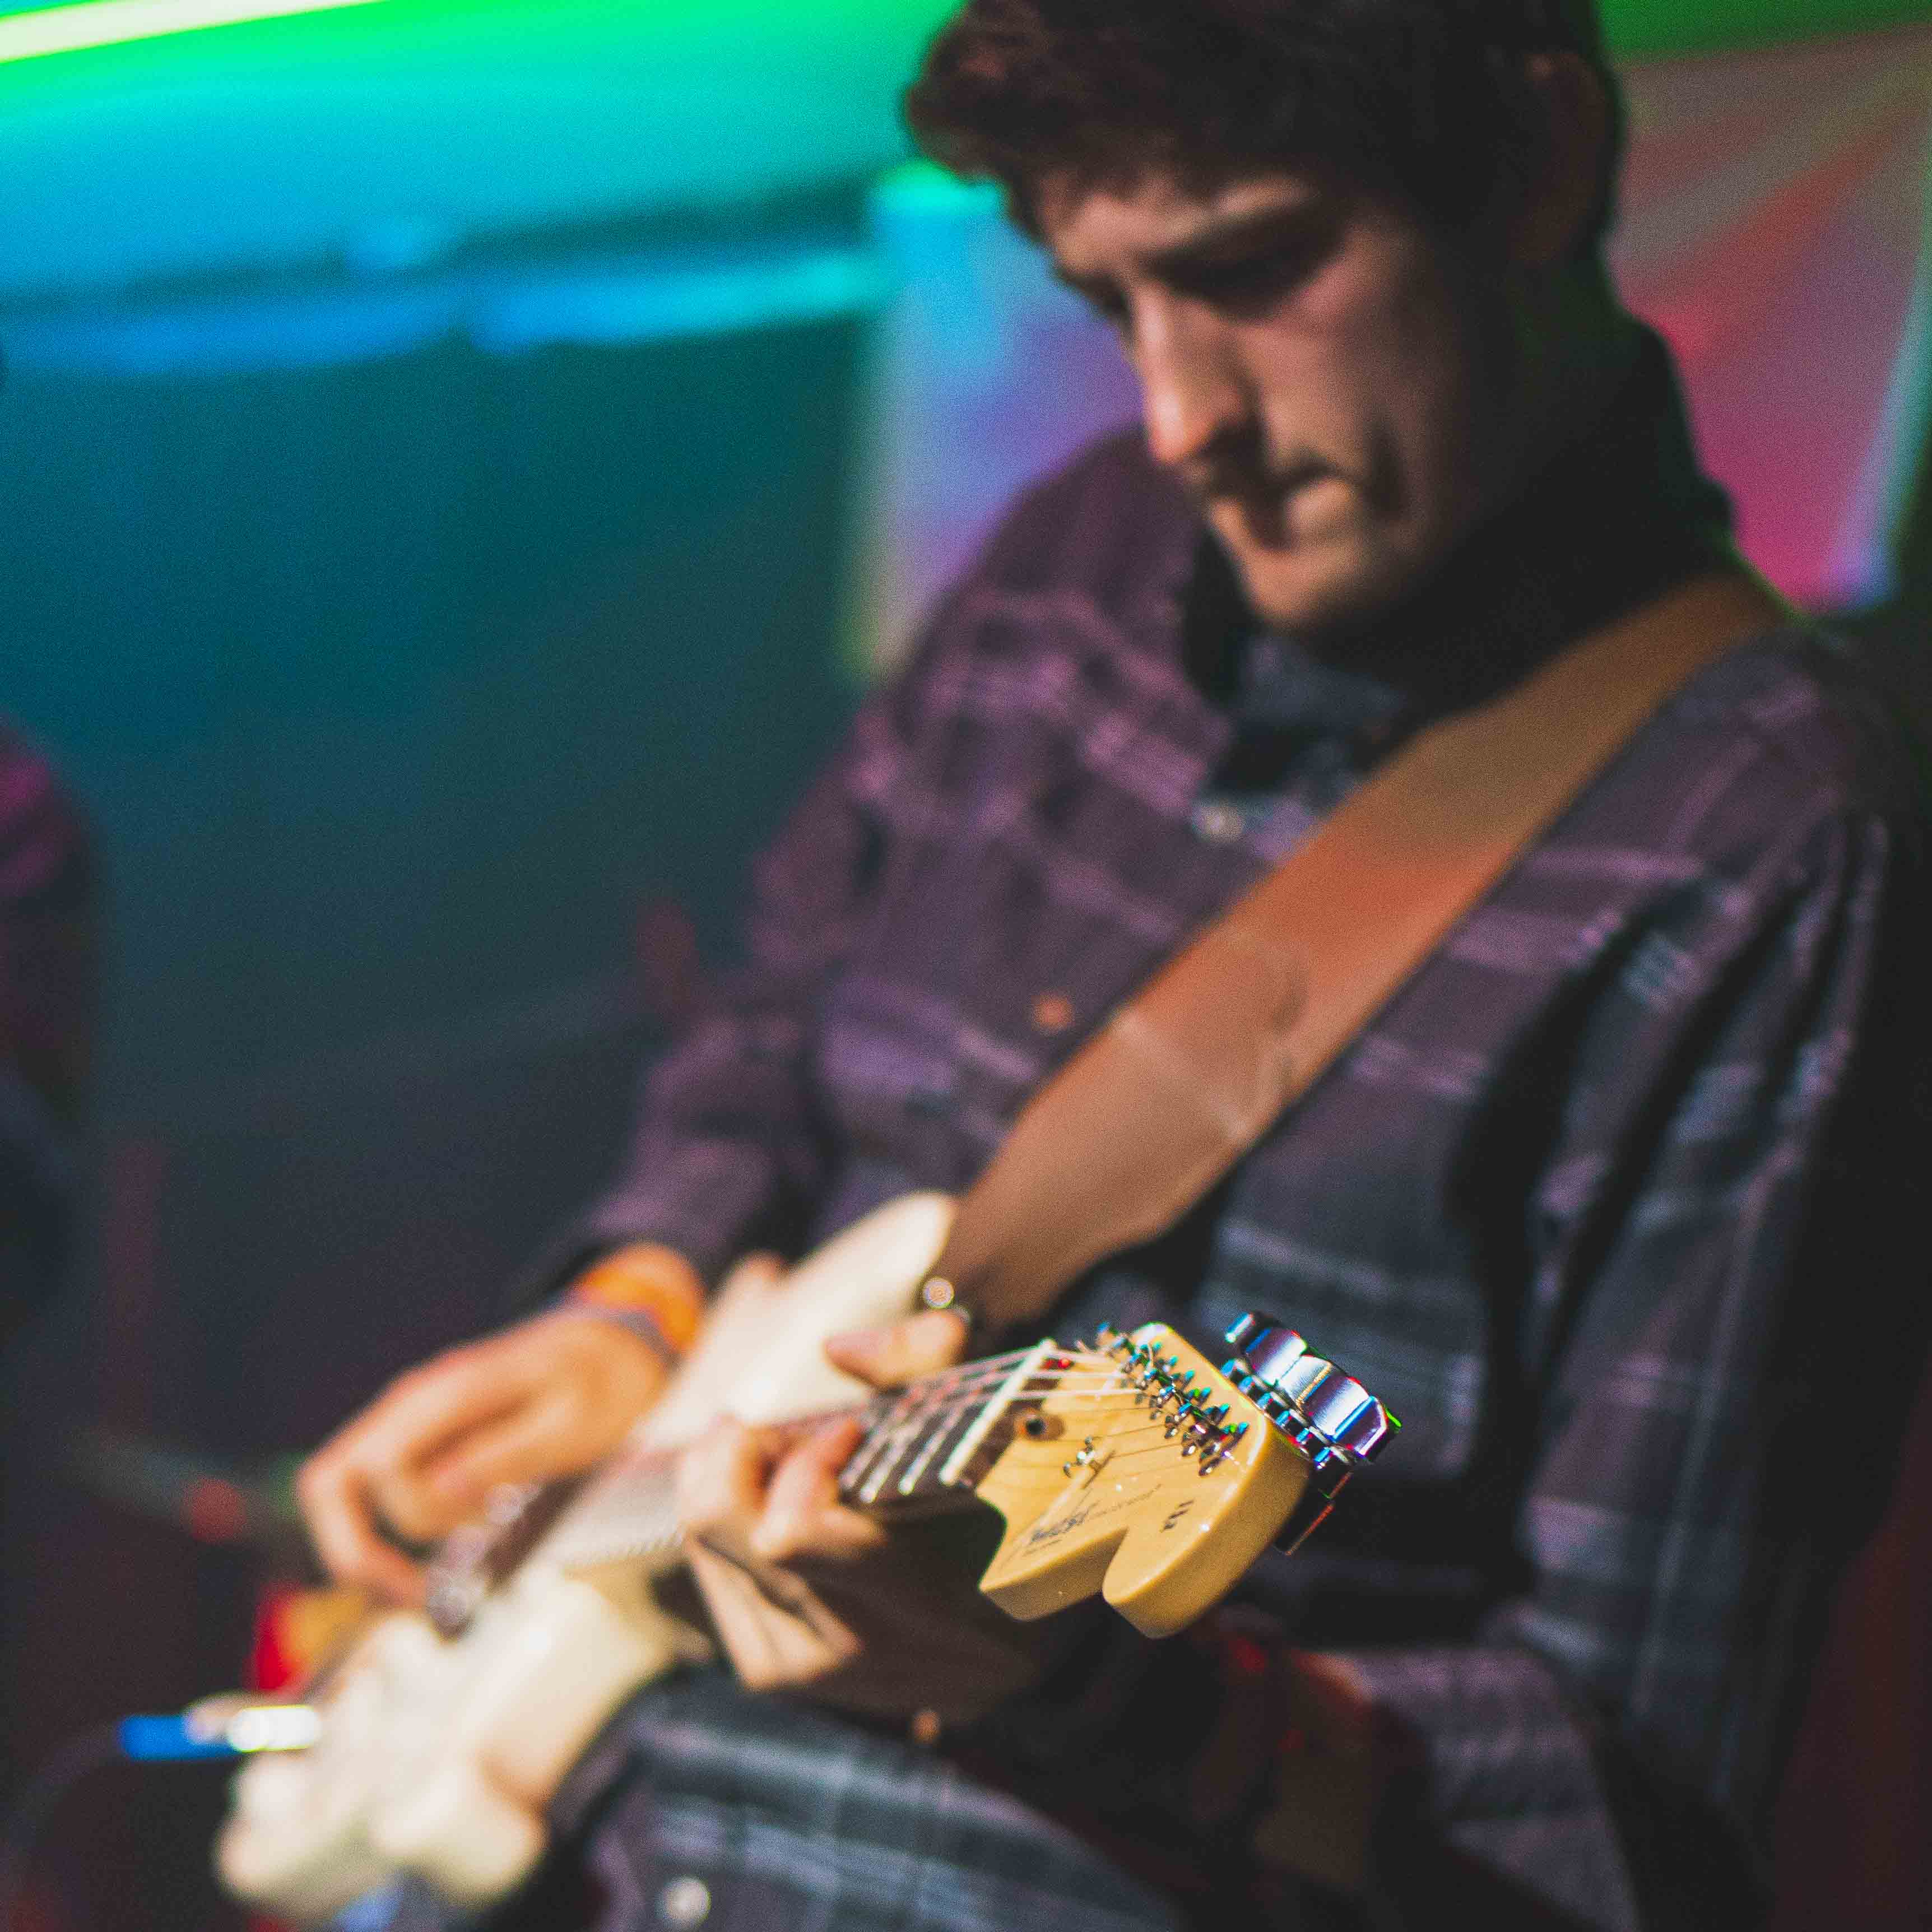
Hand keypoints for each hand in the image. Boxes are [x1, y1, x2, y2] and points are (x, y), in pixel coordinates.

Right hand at [297, 1307, 670, 1603]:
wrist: (606, 1346)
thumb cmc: (595, 1381)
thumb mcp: (573, 1422)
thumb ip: (505, 1454)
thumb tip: (440, 1491)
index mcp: (447, 1393)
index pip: (382, 1465)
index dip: (414, 1514)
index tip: (475, 1533)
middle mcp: (412, 1405)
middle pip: (328, 1481)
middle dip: (353, 1550)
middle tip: (408, 1595)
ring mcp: (409, 1421)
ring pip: (340, 1489)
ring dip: (366, 1546)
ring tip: (418, 1588)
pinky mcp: (418, 1440)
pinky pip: (373, 1489)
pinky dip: (385, 1532)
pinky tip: (427, 1559)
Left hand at [677, 1311, 1071, 1724]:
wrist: (1015, 1654)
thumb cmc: (1013, 1524)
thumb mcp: (998, 1429)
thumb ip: (925, 1363)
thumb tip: (835, 1349)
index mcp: (911, 1597)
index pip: (789, 1530)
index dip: (805, 1458)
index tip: (854, 1430)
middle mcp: (841, 1646)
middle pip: (718, 1523)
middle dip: (743, 1450)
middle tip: (791, 1430)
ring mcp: (800, 1670)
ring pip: (703, 1548)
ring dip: (729, 1485)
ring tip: (785, 1462)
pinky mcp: (773, 1675)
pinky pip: (711, 1583)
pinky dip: (728, 1531)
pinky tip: (772, 1509)